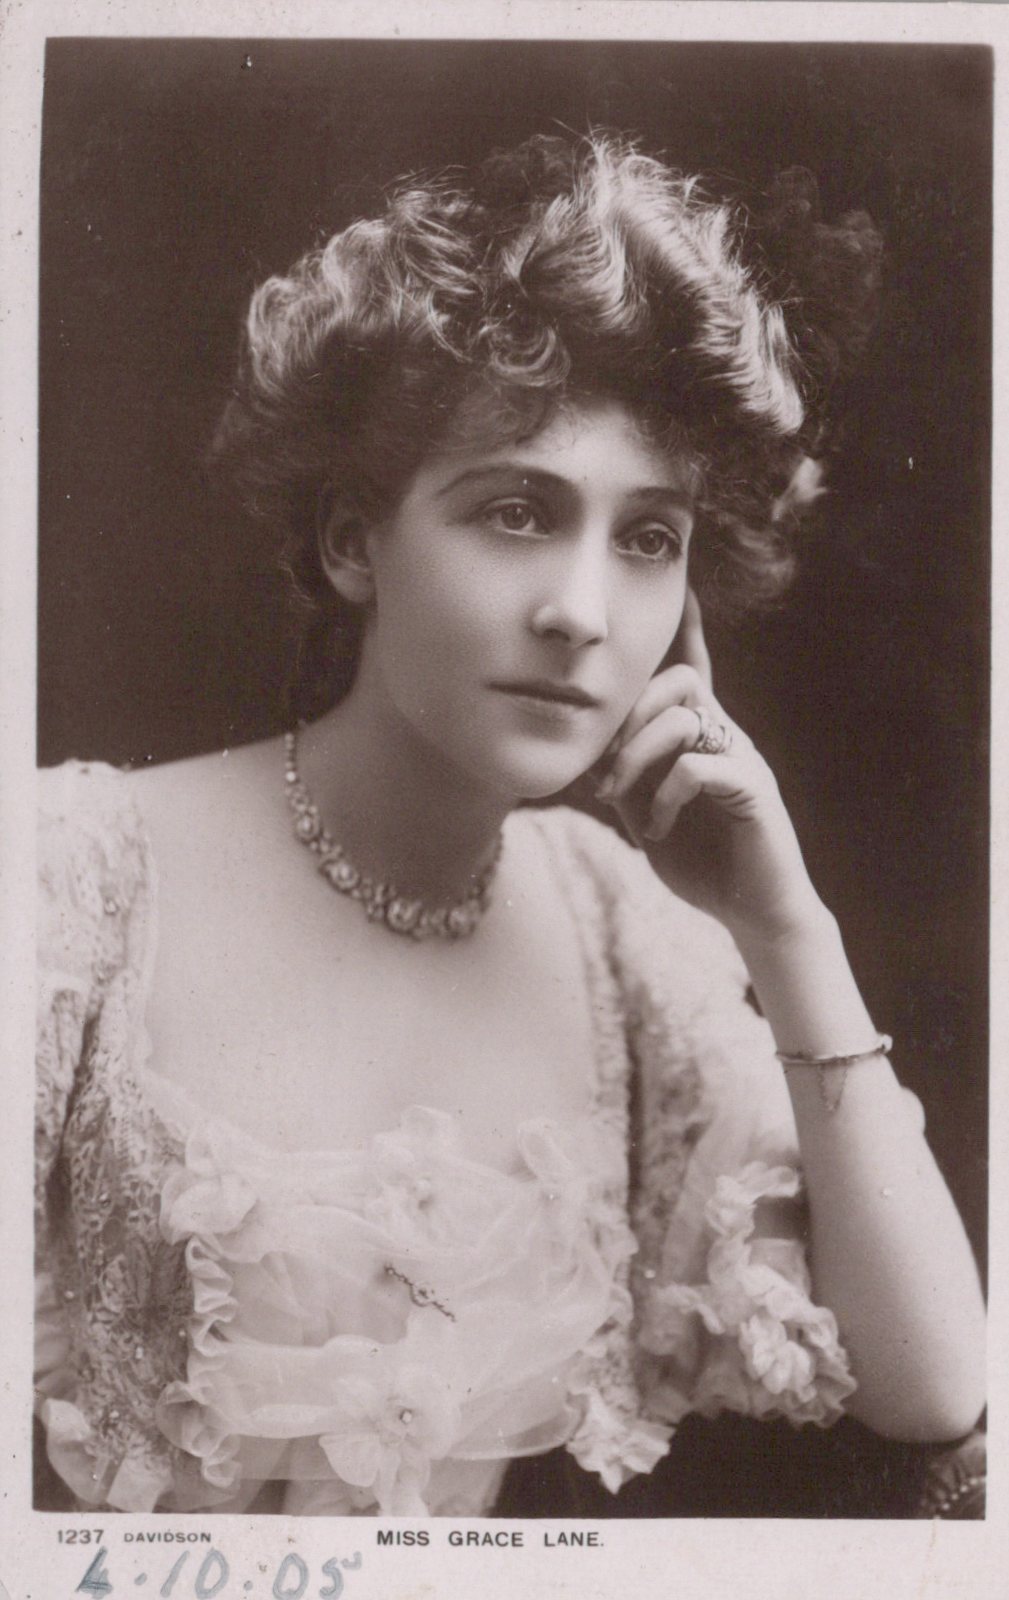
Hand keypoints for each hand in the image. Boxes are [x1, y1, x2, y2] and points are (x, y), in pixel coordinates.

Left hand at [595, 590, 825, 939]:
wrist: (754, 911)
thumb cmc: (702, 861)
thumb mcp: (648, 814)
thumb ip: (626, 778)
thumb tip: (590, 753)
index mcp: (701, 738)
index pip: (693, 671)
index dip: (689, 630)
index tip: (682, 585)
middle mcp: (726, 737)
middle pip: (677, 682)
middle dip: (627, 715)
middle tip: (602, 770)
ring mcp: (742, 759)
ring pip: (684, 716)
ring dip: (636, 755)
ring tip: (617, 797)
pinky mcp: (753, 790)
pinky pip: (697, 766)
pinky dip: (665, 796)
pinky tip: (657, 829)